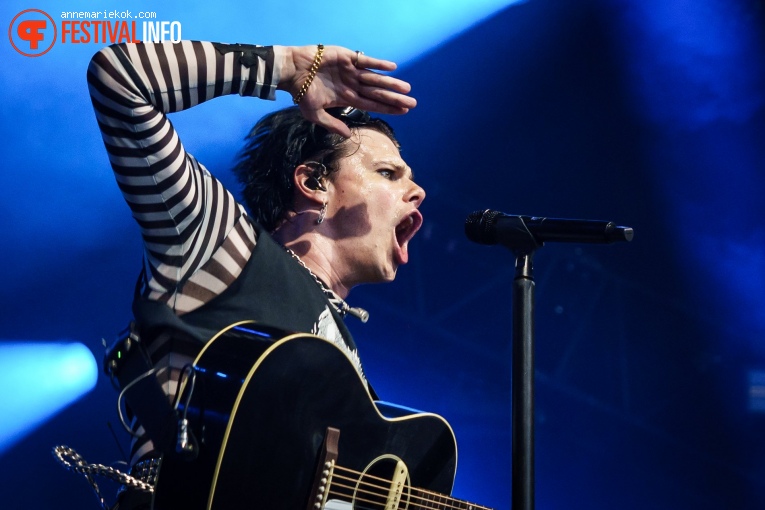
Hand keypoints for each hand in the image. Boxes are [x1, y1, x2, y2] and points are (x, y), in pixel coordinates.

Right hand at [281, 45, 416, 136]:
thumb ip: (332, 124)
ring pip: (375, 79)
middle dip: (395, 98)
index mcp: (347, 98)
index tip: (404, 112)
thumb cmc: (301, 93)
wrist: (292, 70)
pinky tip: (392, 68)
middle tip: (414, 103)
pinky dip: (378, 64)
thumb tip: (348, 136)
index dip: (388, 108)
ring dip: (391, 83)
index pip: (372, 104)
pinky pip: (366, 61)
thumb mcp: (314, 114)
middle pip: (378, 93)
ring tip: (407, 88)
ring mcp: (351, 71)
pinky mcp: (348, 57)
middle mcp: (352, 85)